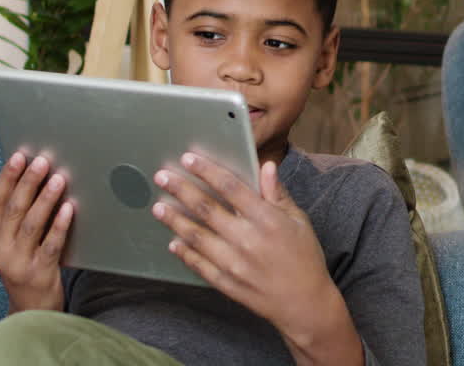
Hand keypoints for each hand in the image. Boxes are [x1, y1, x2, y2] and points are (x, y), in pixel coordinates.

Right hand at [0, 152, 72, 312]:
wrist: (31, 312)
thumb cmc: (28, 268)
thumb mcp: (17, 244)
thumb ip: (23, 218)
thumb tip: (41, 180)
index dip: (7, 178)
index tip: (18, 156)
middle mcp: (2, 249)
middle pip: (14, 209)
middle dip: (28, 182)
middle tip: (42, 161)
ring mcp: (18, 263)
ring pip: (31, 225)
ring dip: (45, 199)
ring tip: (59, 179)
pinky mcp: (38, 274)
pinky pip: (51, 246)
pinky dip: (59, 225)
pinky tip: (69, 209)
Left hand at [153, 153, 360, 362]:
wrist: (304, 304)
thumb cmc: (305, 257)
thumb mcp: (299, 220)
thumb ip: (278, 193)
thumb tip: (266, 166)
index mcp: (267, 219)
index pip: (231, 187)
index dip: (207, 171)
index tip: (189, 159)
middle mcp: (247, 239)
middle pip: (207, 209)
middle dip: (181, 190)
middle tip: (162, 177)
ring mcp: (234, 263)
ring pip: (196, 236)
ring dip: (175, 220)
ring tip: (158, 207)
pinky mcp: (226, 283)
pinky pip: (199, 265)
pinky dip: (184, 252)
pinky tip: (173, 241)